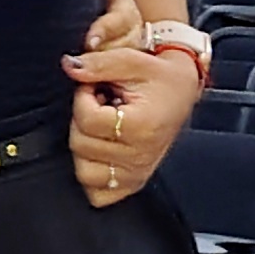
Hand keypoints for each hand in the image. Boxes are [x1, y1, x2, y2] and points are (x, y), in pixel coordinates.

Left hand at [64, 0, 195, 207]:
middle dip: (83, 119)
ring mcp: (138, 172)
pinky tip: (102, 152)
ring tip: (102, 127)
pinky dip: (93, 175)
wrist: (184, 90)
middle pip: (81, 145)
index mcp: (141, 126)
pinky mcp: (135, 182)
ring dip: (85, 147)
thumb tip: (70, 66)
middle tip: (101, 105)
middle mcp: (141, 155)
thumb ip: (98, 63)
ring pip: (84, 172)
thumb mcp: (133, 60)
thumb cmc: (164, 78)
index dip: (82, 97)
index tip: (95, 88)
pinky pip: (98, 194)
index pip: (87, 119)